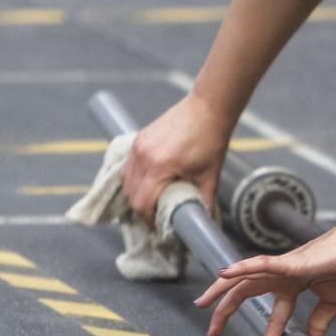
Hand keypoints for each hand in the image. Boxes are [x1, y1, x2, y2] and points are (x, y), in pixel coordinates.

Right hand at [122, 94, 232, 222]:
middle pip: (130, 195)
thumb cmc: (211, 141)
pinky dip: (133, 178)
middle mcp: (143, 156)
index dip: (149, 219)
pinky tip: (147, 182)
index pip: (142, 203)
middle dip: (141, 209)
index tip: (159, 226)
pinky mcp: (138, 138)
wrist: (207, 108)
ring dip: (135, 194)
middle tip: (156, 216)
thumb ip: (204, 202)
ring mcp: (138, 146)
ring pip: (125, 180)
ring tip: (151, 200)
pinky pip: (127, 165)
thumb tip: (202, 222)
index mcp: (160, 166)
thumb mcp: (210, 176)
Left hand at [193, 213, 335, 335]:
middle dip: (225, 311)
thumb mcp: (333, 302)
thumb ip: (320, 322)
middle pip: (245, 292)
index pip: (274, 316)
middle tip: (211, 331)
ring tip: (203, 303)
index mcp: (294, 285)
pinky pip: (262, 264)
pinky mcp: (293, 261)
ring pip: (244, 276)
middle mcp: (284, 275)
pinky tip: (225, 273)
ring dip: (221, 290)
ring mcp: (286, 267)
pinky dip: (241, 268)